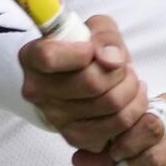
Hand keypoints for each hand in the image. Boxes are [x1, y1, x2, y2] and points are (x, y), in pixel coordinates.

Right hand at [19, 15, 148, 151]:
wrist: (78, 77)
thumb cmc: (84, 48)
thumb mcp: (94, 28)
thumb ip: (104, 36)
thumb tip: (112, 60)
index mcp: (32, 58)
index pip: (49, 57)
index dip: (79, 52)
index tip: (91, 49)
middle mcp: (37, 91)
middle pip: (91, 83)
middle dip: (120, 71)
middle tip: (124, 66)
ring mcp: (54, 117)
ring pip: (110, 105)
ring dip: (131, 89)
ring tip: (130, 80)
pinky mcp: (74, 137)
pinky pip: (116, 128)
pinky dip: (133, 111)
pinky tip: (130, 99)